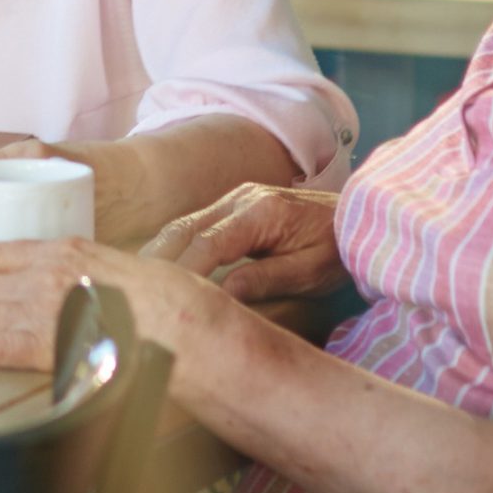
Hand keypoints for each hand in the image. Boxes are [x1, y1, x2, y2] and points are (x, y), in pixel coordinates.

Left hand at [0, 235, 226, 374]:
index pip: (2, 254)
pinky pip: (0, 345)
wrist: (189, 326)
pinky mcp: (54, 342)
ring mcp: (50, 306)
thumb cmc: (167, 305)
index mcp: (68, 252)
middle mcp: (51, 273)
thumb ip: (85, 283)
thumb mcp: (120, 276)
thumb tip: (68, 303)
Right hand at [147, 185, 347, 302]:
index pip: (209, 241)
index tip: (166, 294)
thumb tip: (224, 294)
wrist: (359, 218)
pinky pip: (196, 224)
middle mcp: (241, 198)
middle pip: (185, 226)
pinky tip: (161, 265)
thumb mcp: (311, 271)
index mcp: (261, 212)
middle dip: (158, 257)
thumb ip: (267, 278)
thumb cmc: (339, 249)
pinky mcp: (235, 206)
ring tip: (137, 278)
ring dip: (161, 250)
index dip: (184, 268)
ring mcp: (236, 198)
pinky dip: (175, 244)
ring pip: (185, 223)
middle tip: (133, 286)